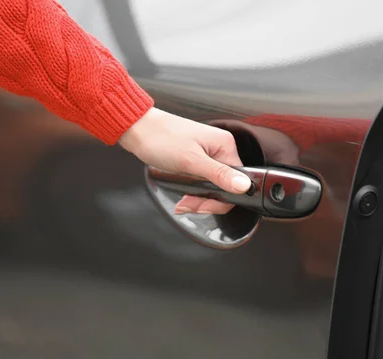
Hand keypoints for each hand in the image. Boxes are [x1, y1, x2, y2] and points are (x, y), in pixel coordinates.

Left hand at [118, 107, 250, 214]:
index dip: (221, 198)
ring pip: (213, 186)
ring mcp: (209, 153)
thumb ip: (219, 174)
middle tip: (189, 205)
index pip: (237, 181)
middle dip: (207, 200)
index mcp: (225, 146)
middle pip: (225, 186)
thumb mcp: (191, 161)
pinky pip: (203, 181)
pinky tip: (183, 197)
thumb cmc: (161, 138)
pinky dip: (194, 191)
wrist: (138, 129)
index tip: (202, 205)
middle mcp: (220, 149)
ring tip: (183, 203)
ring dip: (199, 198)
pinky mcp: (197, 158)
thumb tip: (244, 185)